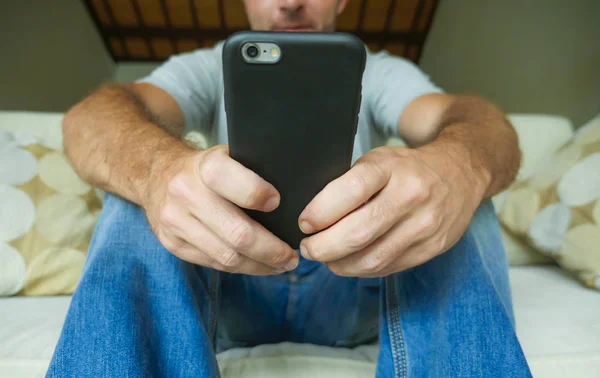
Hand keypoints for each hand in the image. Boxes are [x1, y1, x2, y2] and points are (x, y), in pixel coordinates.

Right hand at [142, 145, 298, 274]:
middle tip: (292, 256)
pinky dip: (241, 268)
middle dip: (272, 250)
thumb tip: (297, 195)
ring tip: (281, 265)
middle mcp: (186, 193)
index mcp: (205, 166)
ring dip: (260, 266)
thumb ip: (254, 171)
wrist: (157, 175)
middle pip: (238, 233)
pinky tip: (258, 266)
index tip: (279, 204)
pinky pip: (214, 264)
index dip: (258, 195)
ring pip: (227, 256)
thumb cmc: (207, 168)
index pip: (232, 182)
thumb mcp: (227, 155)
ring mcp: (176, 221)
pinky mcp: (172, 243)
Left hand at [298, 145, 486, 276]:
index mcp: (391, 167)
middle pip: (358, 233)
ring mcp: (425, 225)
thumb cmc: (407, 166)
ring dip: (339, 264)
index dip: (320, 212)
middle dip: (323, 248)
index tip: (304, 222)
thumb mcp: (378, 159)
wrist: (462, 171)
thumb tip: (311, 217)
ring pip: (372, 259)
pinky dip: (361, 269)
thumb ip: (349, 184)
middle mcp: (411, 195)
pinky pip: (388, 268)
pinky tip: (350, 262)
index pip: (350, 191)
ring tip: (325, 258)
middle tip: (308, 247)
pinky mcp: (433, 248)